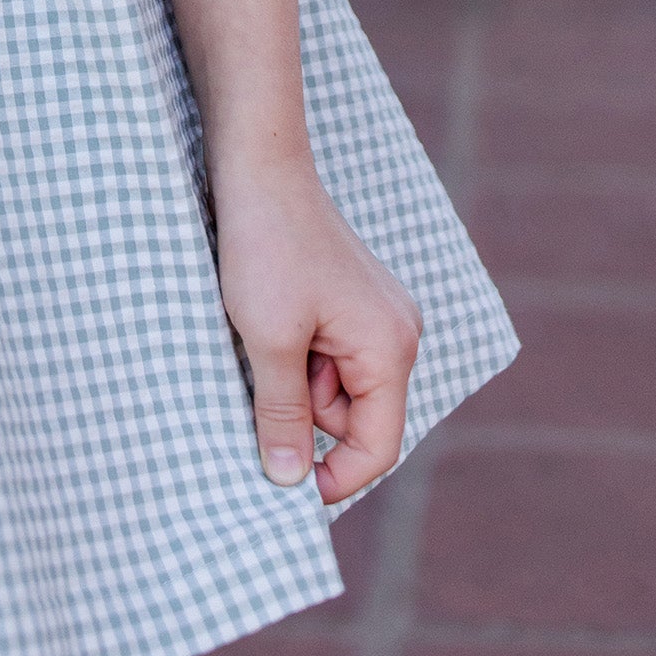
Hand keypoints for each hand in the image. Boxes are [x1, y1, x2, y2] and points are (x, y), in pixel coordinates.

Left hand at [213, 159, 423, 503]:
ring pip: (333, 385)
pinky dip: (293, 351)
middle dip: (304, 410)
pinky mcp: (350, 299)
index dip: (333, 478)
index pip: (376, 446)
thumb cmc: (266, 247)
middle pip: (354, 417)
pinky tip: (266, 317)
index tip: (281, 488)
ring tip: (260, 330)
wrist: (257, 167)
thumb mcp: (269, 340)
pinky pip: (326, 352)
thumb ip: (283, 416)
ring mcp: (376, 314)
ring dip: (292, 377)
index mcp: (391, 348)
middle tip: (261, 367)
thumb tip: (290, 484)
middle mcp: (397, 333)